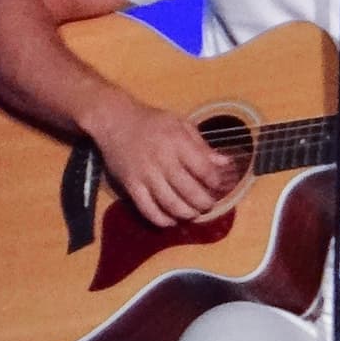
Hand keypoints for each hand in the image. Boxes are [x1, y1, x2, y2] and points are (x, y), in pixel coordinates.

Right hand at [85, 87, 237, 226]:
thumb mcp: (180, 124)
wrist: (114, 120)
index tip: (218, 185)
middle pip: (189, 191)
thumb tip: (225, 163)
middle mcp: (162, 159)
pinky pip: (148, 210)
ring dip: (187, 214)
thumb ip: (202, 145)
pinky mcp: (130, 186)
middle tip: (208, 205)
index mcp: (177, 142)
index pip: (204, 169)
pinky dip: (162, 220)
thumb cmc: (151, 122)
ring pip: (171, 204)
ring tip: (193, 213)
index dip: (215, 181)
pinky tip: (171, 220)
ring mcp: (145, 175)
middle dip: (204, 202)